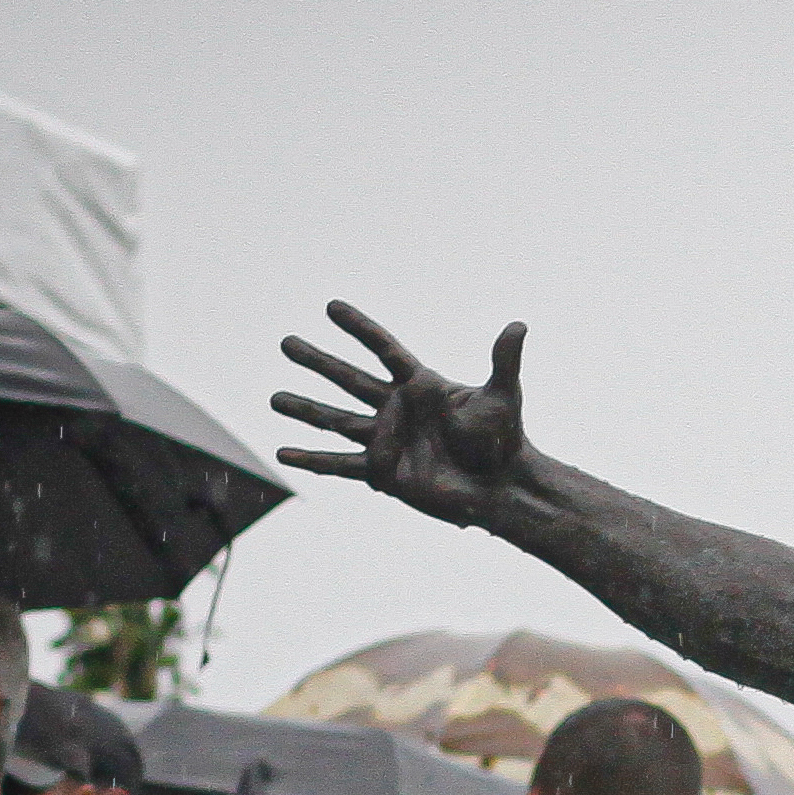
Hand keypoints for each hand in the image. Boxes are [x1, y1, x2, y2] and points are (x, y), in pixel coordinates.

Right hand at [275, 304, 530, 531]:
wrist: (500, 488)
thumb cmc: (504, 440)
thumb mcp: (504, 396)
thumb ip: (504, 360)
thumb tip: (518, 325)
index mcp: (420, 385)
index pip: (382, 349)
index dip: (358, 328)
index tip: (330, 306)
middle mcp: (397, 408)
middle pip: (348, 379)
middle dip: (318, 362)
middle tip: (287, 343)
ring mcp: (387, 440)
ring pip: (336, 420)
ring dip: (305, 409)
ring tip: (274, 398)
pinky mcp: (382, 473)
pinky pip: (340, 464)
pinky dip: (312, 459)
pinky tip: (284, 452)